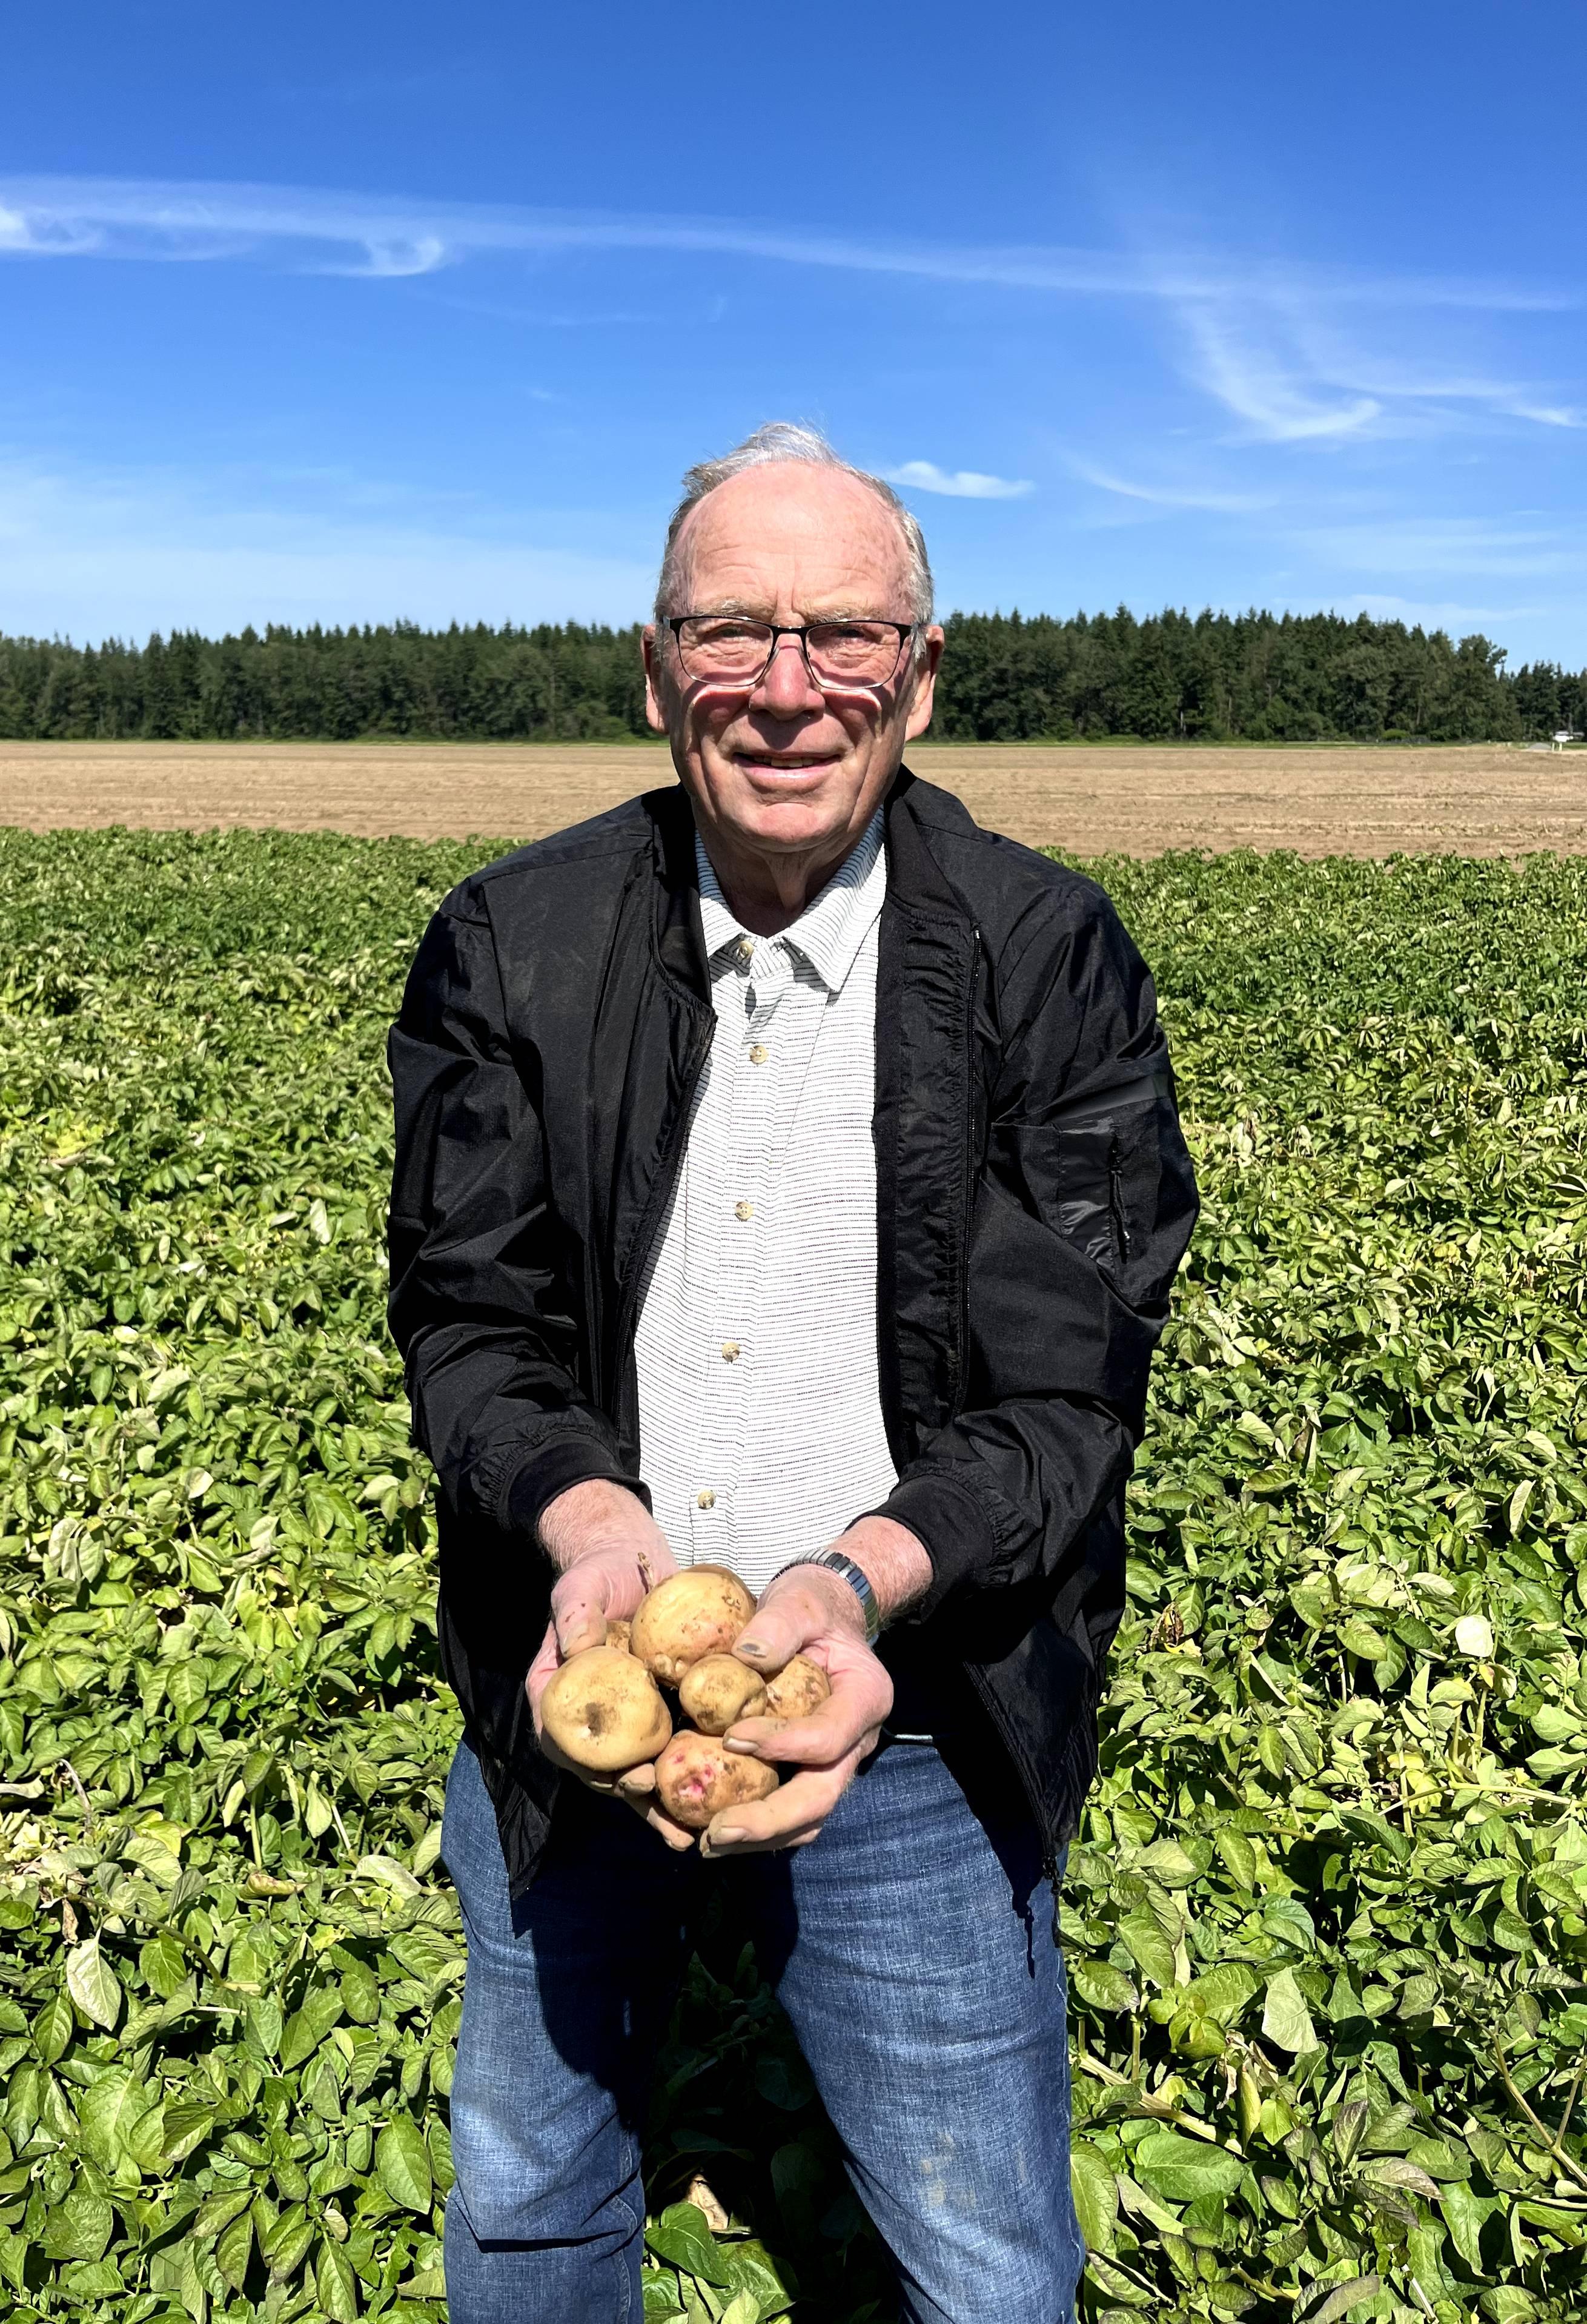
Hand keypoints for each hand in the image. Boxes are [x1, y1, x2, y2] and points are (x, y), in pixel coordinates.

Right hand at [526, 1481, 694, 1849]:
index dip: (596, 1771)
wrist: (629, 1563)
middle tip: (676, 1823)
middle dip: (642, 1801)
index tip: (630, 1782)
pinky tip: (724, 1798)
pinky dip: (693, 1771)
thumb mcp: (580, 1588)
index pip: (568, 1745)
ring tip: (697, 1835)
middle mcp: (592, 1720)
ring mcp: (626, 1721)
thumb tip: (577, 1646)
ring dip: (667, 1805)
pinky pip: (673, 1747)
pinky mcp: (659, 1714)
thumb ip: (575, 1614)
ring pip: (642, 1770)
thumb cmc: (595, 1576)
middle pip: (609, 1772)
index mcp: (558, 1699)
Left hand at [697, 1540, 916, 1858]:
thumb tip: (747, 1655)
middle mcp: (857, 1741)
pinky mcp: (808, 1771)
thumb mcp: (800, 1600)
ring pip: (807, 1818)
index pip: (829, 1737)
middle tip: (718, 1830)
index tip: (732, 1737)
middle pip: (822, 1796)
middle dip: (770, 1820)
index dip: (784, 1744)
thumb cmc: (812, 1605)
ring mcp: (835, 1763)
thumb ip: (780, 1623)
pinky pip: (789, 1812)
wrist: (822, 1616)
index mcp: (865, 1698)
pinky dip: (755, 1827)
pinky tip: (711, 1830)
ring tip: (708, 1842)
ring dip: (761, 1836)